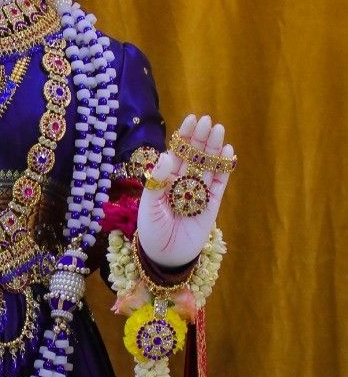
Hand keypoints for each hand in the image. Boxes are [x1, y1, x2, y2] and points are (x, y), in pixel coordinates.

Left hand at [136, 114, 233, 268]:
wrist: (165, 257)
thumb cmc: (152, 232)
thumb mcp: (149, 206)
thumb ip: (157, 182)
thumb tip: (168, 156)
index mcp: (167, 180)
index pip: (177, 153)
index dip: (184, 137)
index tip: (191, 119)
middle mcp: (184, 183)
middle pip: (194, 156)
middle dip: (200, 138)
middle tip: (207, 120)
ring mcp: (199, 193)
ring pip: (208, 166)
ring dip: (213, 149)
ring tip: (219, 130)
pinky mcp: (212, 205)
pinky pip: (219, 184)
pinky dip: (224, 169)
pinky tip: (227, 153)